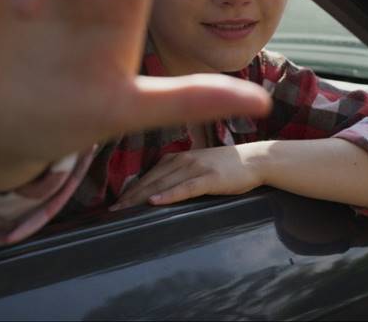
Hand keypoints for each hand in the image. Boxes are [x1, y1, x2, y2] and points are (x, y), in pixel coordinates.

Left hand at [110, 142, 270, 208]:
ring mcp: (196, 167)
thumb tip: (158, 191)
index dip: (130, 189)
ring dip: (141, 197)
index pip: (148, 174)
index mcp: (178, 157)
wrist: (255, 159)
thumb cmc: (227, 166)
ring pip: (162, 183)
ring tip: (124, 209)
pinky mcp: (210, 178)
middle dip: (129, 196)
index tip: (115, 203)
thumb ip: (178, 174)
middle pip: (150, 179)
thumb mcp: (198, 165)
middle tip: (112, 210)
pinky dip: (169, 194)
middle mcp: (183, 159)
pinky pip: (185, 187)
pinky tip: (155, 201)